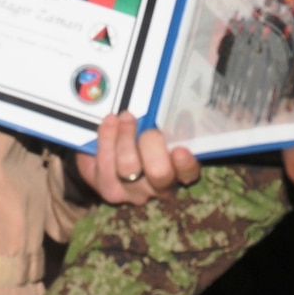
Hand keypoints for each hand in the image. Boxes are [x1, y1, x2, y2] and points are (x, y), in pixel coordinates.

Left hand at [71, 111, 199, 204]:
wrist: (114, 160)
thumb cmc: (145, 139)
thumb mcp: (160, 129)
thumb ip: (165, 122)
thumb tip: (163, 102)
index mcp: (178, 173)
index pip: (189, 173)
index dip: (184, 164)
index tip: (179, 149)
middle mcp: (159, 187)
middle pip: (159, 172)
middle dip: (150, 143)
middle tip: (146, 127)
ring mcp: (133, 193)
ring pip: (127, 167)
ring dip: (123, 137)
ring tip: (122, 117)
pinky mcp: (109, 190)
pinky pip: (104, 166)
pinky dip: (105, 141)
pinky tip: (109, 125)